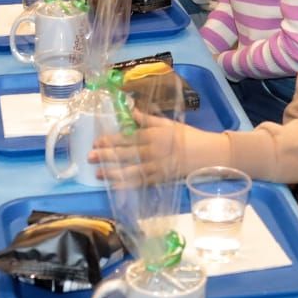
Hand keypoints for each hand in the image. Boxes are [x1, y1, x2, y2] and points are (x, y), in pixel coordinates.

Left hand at [89, 107, 217, 185]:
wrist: (208, 155)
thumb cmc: (188, 136)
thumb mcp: (168, 123)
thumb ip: (148, 119)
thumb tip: (130, 110)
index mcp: (154, 135)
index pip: (128, 138)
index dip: (111, 140)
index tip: (97, 141)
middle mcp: (153, 152)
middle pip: (126, 154)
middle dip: (106, 156)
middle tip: (89, 157)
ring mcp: (156, 168)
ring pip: (130, 171)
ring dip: (113, 172)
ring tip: (97, 173)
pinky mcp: (161, 180)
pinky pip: (141, 183)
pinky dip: (127, 185)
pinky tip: (115, 186)